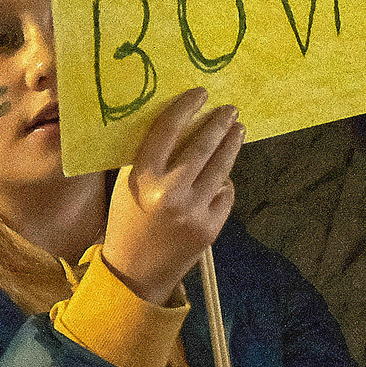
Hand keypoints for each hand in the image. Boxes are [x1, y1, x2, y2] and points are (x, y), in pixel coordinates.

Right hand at [102, 87, 241, 304]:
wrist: (135, 273)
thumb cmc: (127, 221)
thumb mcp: (127, 185)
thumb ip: (146, 157)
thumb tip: (176, 120)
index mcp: (142, 178)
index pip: (167, 131)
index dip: (186, 108)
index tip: (201, 93)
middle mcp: (169, 193)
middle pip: (203, 146)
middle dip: (220, 124)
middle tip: (231, 110)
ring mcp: (193, 212)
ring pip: (221, 169)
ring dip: (232, 146)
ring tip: (238, 131)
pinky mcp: (210, 228)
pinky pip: (225, 194)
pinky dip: (223, 184)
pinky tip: (221, 177)